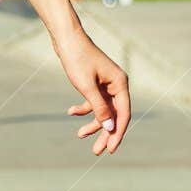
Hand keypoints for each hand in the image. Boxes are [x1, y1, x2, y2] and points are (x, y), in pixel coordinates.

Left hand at [56, 28, 130, 154]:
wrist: (67, 39)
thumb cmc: (77, 60)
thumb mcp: (86, 86)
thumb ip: (99, 107)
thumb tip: (109, 126)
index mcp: (120, 83)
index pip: (123, 114)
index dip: (117, 132)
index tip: (110, 148)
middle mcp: (117, 85)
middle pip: (114, 115)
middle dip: (105, 132)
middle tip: (96, 151)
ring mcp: (106, 84)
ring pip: (103, 110)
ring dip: (93, 123)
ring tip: (80, 134)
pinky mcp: (95, 83)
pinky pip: (94, 102)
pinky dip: (83, 109)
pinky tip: (71, 112)